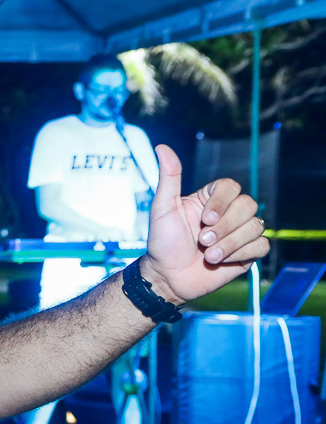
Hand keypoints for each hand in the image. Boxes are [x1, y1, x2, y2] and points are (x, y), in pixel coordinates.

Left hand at [143, 144, 268, 303]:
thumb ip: (169, 178)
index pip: (231, 187)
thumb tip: (162, 147)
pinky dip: (241, 253)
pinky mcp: (248, 252)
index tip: (204, 219)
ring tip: (208, 255)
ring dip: (230, 243)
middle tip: (202, 241)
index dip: (222, 202)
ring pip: (256, 226)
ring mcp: (239, 232)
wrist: (168, 277)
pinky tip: (222, 261)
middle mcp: (228, 213)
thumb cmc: (162, 242)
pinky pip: (261, 245)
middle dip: (225, 227)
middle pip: (249, 205)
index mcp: (210, 199)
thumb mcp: (162, 208)